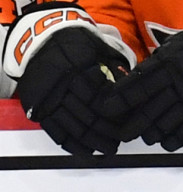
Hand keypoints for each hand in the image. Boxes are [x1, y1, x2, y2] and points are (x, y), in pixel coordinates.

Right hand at [12, 22, 130, 155]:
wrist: (43, 42)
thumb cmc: (78, 45)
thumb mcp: (98, 48)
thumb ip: (114, 67)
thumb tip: (132, 85)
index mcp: (81, 69)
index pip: (101, 97)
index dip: (115, 112)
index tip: (128, 123)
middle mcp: (64, 85)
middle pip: (88, 113)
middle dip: (106, 130)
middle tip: (120, 141)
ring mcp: (49, 99)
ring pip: (72, 125)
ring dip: (92, 140)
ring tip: (108, 149)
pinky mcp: (38, 108)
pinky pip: (54, 131)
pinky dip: (70, 144)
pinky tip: (86, 152)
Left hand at [103, 27, 182, 151]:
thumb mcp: (177, 44)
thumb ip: (156, 62)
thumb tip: (134, 77)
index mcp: (169, 66)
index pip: (137, 87)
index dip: (119, 100)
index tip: (106, 109)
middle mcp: (178, 86)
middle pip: (147, 112)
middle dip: (131, 125)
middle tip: (123, 132)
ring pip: (164, 126)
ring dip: (151, 134)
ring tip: (148, 134)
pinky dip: (173, 141)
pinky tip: (166, 141)